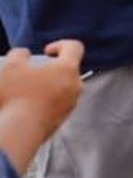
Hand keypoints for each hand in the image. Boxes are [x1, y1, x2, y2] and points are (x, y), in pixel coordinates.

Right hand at [0, 41, 84, 173]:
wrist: (18, 133)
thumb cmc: (16, 95)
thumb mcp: (11, 66)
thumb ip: (19, 54)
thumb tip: (24, 55)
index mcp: (68, 69)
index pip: (75, 47)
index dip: (61, 44)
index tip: (46, 52)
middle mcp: (75, 86)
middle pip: (68, 70)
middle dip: (51, 69)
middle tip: (31, 73)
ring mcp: (70, 106)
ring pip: (62, 89)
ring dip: (47, 87)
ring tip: (25, 91)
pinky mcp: (60, 121)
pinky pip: (56, 106)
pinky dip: (44, 103)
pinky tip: (25, 107)